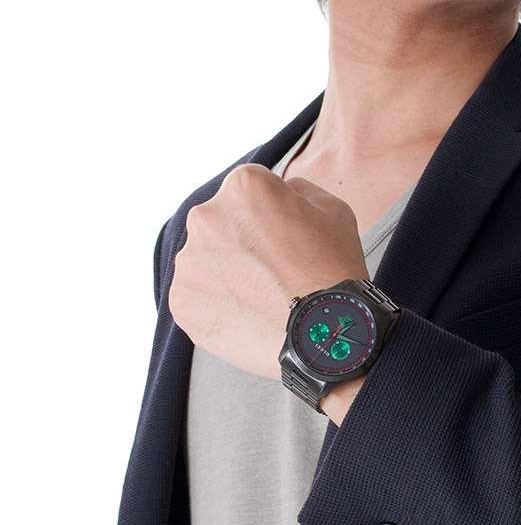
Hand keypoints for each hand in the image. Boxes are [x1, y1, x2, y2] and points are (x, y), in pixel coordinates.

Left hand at [168, 163, 369, 381]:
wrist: (322, 337)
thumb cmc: (333, 273)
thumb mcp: (334, 210)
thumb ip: (298, 190)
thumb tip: (281, 192)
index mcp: (244, 187)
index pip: (251, 190)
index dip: (274, 215)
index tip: (286, 238)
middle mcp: (207, 217)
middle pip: (223, 223)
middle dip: (244, 242)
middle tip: (275, 271)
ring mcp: (190, 262)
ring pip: (208, 261)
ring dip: (229, 273)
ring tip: (263, 298)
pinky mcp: (182, 301)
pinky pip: (198, 297)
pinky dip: (219, 305)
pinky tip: (249, 315)